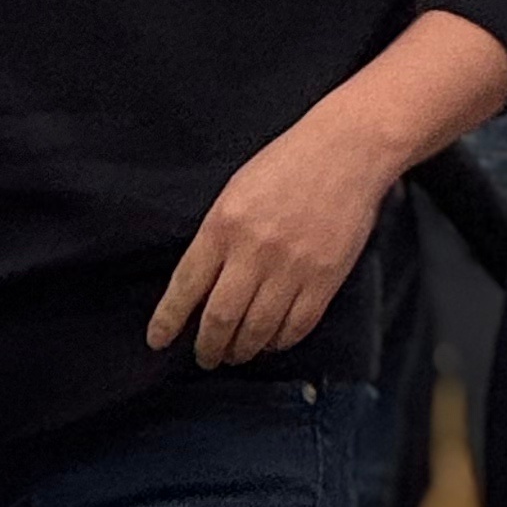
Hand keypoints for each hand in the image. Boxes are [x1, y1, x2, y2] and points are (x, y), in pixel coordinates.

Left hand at [149, 106, 399, 369]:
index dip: (168, 321)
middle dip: (208, 347)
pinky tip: (272, 340)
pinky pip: (296, 326)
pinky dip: (279, 341)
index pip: (185, 287)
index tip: (158, 341)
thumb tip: (199, 291)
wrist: (348, 149)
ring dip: (242, 350)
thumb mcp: (236, 193)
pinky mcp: (326, 277)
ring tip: (237, 353)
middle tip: (205, 356)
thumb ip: (216, 238)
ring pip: (257, 330)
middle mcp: (255, 250)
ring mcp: (292, 266)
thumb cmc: (288, 164)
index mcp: (224, 224)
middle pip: (220, 319)